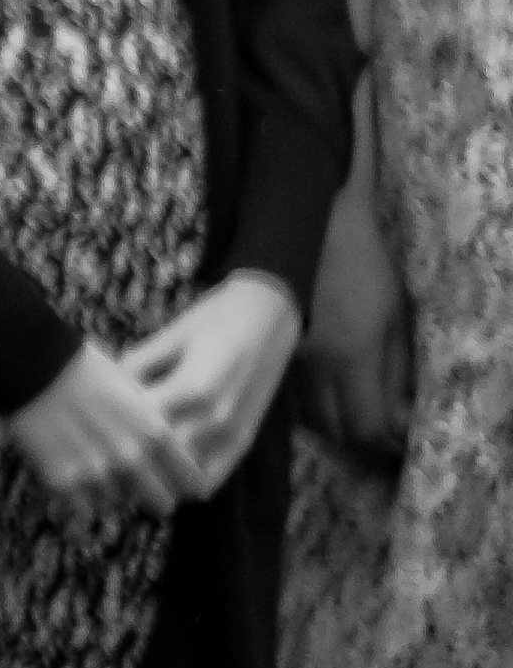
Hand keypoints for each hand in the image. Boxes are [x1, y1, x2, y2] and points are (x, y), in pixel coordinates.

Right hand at [9, 339, 202, 513]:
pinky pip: (82, 509)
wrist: (32, 363)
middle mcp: (132, 458)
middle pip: (161, 504)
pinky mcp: (62, 481)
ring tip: (93, 468)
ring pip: (117, 503)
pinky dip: (78, 498)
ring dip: (109, 491)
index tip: (173, 479)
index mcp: (156, 433)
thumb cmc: (84, 367)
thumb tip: (167, 445)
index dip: (183, 482)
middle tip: (137, 483)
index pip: (192, 481)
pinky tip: (71, 475)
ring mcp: (97, 473)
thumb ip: (153, 424)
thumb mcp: (134, 391)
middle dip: (151, 495)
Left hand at [118, 272, 303, 498]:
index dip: (108, 431)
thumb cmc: (213, 319)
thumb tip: (99, 390)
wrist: (270, 317)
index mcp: (193, 388)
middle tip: (97, 456)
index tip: (86, 429)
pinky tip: (158, 472)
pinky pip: (210, 481)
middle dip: (124, 461)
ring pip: (181, 480)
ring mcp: (233, 435)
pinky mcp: (244, 443)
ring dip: (153, 479)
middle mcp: (216, 419)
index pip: (137, 427)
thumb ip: (136, 366)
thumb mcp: (168, 335)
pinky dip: (181, 484)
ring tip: (123, 467)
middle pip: (158, 460)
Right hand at [305, 182, 406, 461]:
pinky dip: (309, 403)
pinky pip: (288, 393)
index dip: (387, 443)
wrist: (305, 224)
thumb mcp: (397, 315)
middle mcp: (312, 363)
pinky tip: (324, 391)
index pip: (368, 427)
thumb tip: (402, 419)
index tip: (400, 441)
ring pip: (308, 415)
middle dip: (361, 438)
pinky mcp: (265, 347)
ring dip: (334, 422)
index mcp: (352, 354)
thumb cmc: (363, 264)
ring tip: (354, 411)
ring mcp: (283, 356)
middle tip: (380, 431)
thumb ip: (399, 371)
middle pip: (335, 430)